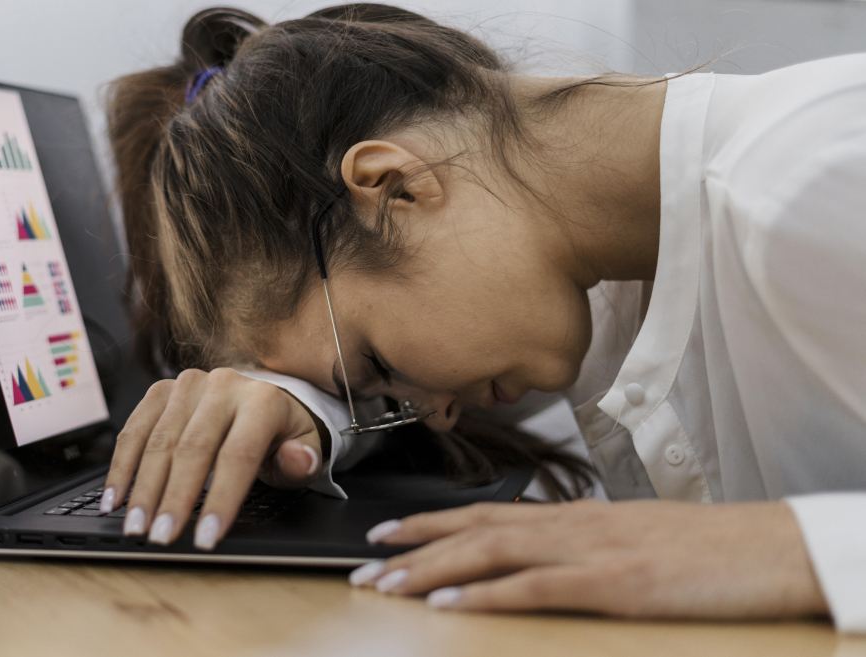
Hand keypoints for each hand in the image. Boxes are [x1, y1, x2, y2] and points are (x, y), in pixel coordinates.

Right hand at [101, 368, 323, 549]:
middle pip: (193, 448)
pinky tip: (115, 498)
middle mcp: (224, 385)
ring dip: (142, 488)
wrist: (263, 400)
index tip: (207, 538)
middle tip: (161, 537)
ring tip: (135, 526)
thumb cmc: (283, 435)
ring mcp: (189, 385)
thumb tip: (297, 460)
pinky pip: (135, 429)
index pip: (239, 454)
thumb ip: (303, 460)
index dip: (222, 498)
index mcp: (263, 400)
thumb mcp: (305, 450)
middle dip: (174, 498)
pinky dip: (122, 466)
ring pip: (159, 440)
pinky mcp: (162, 390)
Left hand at [350, 500, 827, 620]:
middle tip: (363, 566)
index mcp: (573, 517)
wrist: (767, 546)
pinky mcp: (613, 583)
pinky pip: (537, 587)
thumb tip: (540, 553)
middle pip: (474, 530)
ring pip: (491, 552)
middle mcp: (570, 526)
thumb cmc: (702, 547)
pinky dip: (489, 594)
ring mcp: (589, 552)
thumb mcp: (630, 538)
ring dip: (432, 570)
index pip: (485, 513)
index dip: (429, 524)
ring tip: (387, 585)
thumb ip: (580, 543)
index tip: (385, 534)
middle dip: (412, 549)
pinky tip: (452, 604)